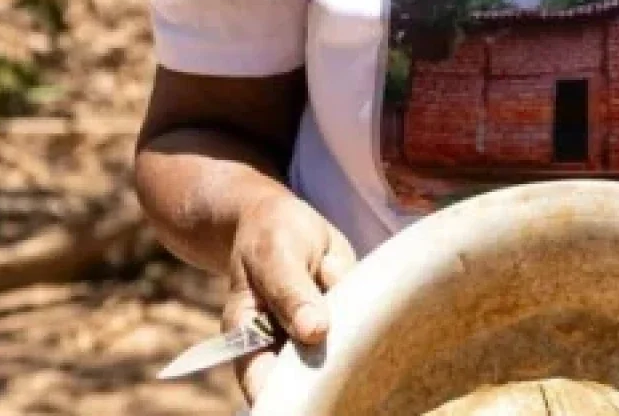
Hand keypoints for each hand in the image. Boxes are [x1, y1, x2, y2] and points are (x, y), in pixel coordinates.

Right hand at [223, 190, 356, 402]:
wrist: (288, 219)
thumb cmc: (269, 237)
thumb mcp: (275, 256)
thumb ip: (291, 292)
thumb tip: (313, 332)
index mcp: (250, 340)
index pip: (263, 385)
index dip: (287, 398)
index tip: (316, 394)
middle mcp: (285, 347)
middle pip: (309, 379)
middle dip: (330, 368)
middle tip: (336, 328)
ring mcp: (318, 338)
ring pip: (343, 354)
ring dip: (352, 333)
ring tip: (333, 279)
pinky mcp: (346, 323)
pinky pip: (365, 326)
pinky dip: (367, 309)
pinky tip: (346, 276)